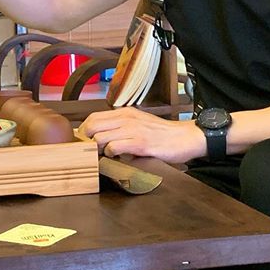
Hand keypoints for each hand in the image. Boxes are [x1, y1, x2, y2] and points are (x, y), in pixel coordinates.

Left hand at [79, 107, 205, 162]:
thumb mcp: (139, 124)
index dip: (84, 131)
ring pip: (100, 137)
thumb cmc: (162, 134)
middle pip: (92, 126)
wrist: (185, 137)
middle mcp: (126, 118)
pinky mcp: (140, 143)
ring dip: (98, 149)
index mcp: (125, 112)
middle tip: (91, 152)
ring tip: (104, 155)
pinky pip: (114, 147)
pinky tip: (117, 157)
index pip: (93, 117)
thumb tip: (101, 139)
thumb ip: (121, 128)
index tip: (85, 143)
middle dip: (86, 141)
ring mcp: (133, 130)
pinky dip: (111, 154)